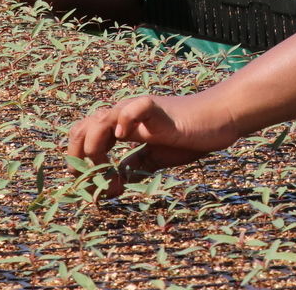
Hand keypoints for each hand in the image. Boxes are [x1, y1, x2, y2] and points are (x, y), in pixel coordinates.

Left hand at [67, 92, 241, 195]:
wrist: (218, 119)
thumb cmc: (189, 137)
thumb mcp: (155, 158)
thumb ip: (133, 168)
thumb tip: (110, 187)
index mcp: (121, 126)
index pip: (83, 137)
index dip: (78, 162)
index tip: (90, 187)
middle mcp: (123, 114)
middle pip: (81, 128)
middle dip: (78, 158)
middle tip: (91, 183)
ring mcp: (138, 108)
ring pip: (99, 120)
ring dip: (94, 149)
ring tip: (108, 170)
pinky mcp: (156, 107)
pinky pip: (132, 109)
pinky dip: (122, 122)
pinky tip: (125, 139)